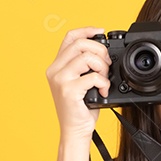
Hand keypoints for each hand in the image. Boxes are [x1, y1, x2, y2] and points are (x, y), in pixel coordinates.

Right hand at [45, 26, 111, 142]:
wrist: (75, 131)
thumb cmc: (80, 108)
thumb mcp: (80, 82)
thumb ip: (84, 66)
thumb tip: (102, 51)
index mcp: (57, 66)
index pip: (69, 37)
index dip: (86, 30)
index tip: (100, 32)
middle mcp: (55, 71)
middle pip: (80, 44)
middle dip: (100, 51)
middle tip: (106, 65)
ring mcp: (60, 80)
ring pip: (86, 57)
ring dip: (102, 67)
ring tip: (104, 79)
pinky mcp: (68, 90)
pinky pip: (93, 76)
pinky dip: (104, 83)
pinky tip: (103, 92)